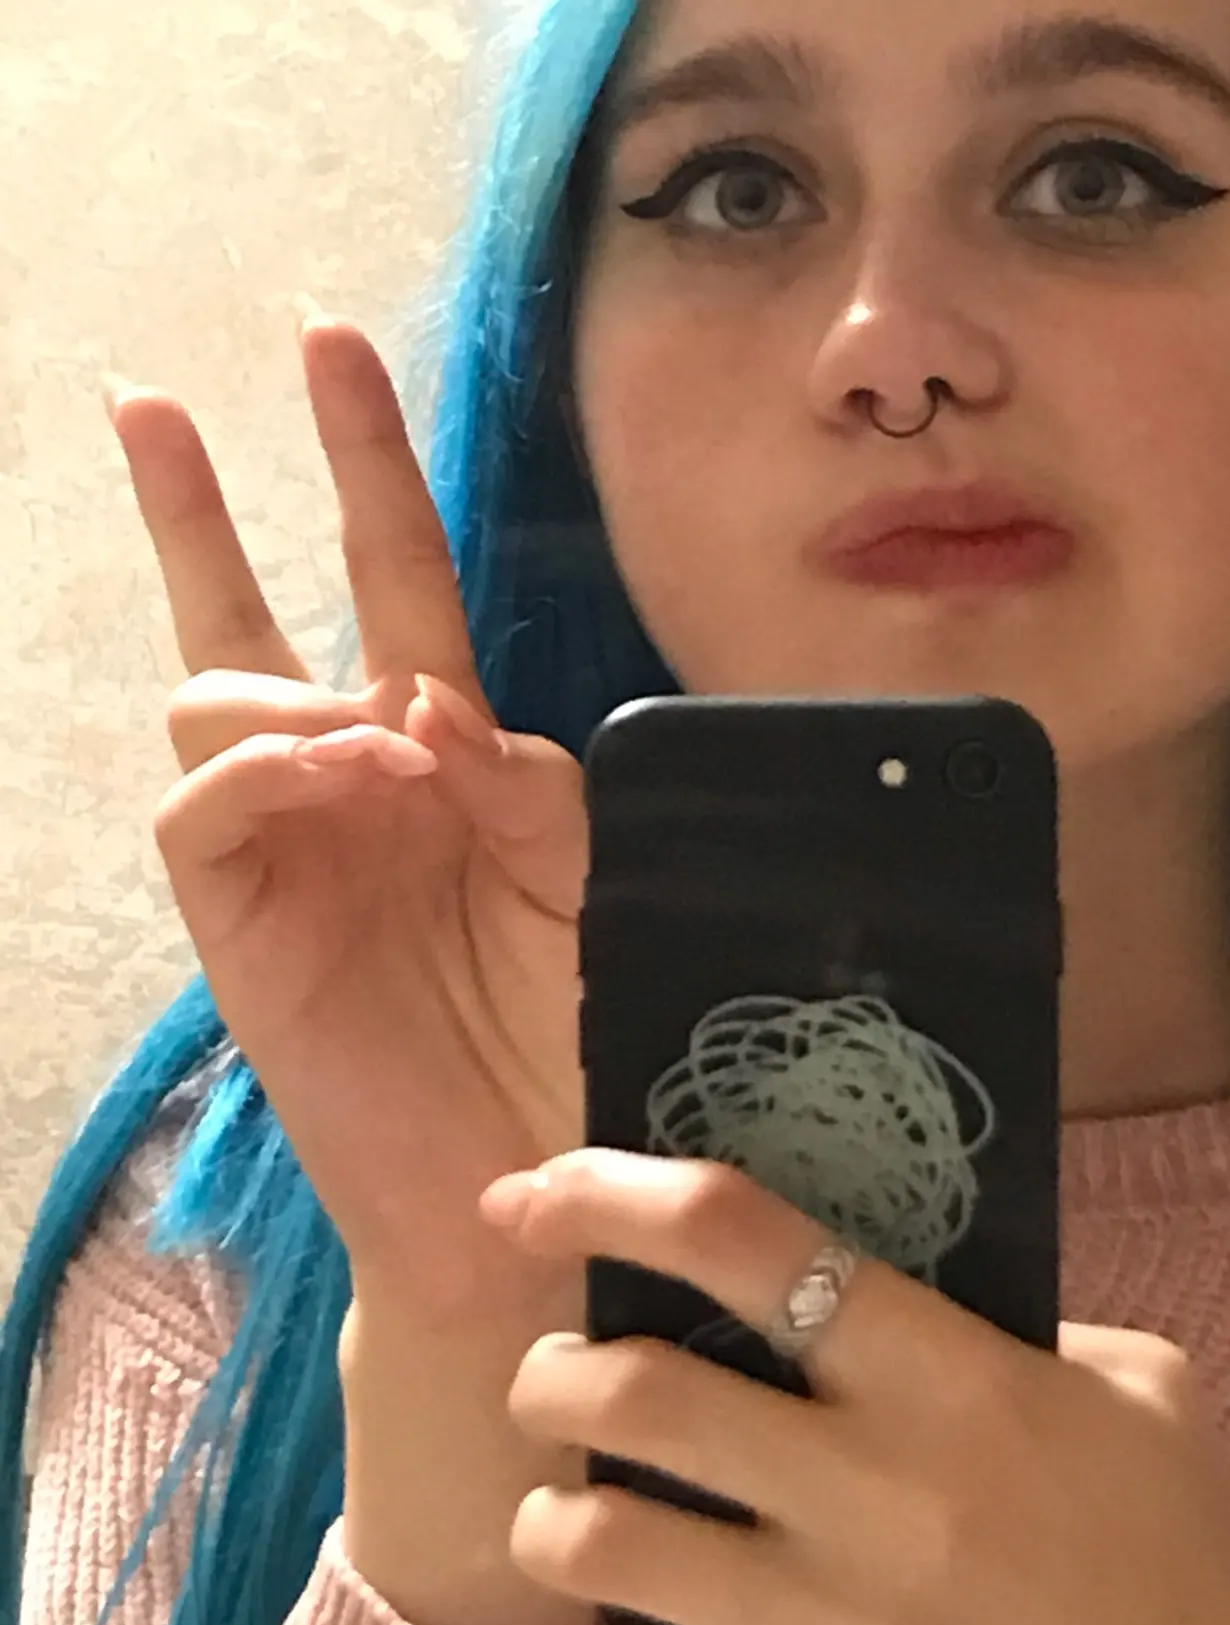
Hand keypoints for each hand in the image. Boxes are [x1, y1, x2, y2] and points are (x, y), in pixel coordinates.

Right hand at [122, 310, 587, 1325]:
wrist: (533, 1181)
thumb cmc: (568, 1032)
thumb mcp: (585, 877)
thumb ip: (527, 780)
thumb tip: (425, 704)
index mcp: (437, 759)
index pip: (392, 586)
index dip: (365, 467)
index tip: (328, 345)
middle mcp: (346, 788)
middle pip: (253, 616)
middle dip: (203, 506)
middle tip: (150, 397)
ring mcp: (283, 852)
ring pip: (215, 700)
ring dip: (294, 688)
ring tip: (380, 738)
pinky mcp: (239, 925)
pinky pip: (209, 802)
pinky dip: (272, 765)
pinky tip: (348, 774)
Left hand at [487, 1149, 1229, 1624]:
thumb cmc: (1190, 1582)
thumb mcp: (1140, 1400)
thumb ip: (1009, 1327)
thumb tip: (869, 1288)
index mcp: (956, 1379)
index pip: (742, 1238)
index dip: (608, 1195)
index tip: (532, 1197)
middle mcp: (875, 1492)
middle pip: (624, 1388)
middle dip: (550, 1373)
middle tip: (557, 1381)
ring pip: (590, 1540)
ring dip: (554, 1518)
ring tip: (583, 1518)